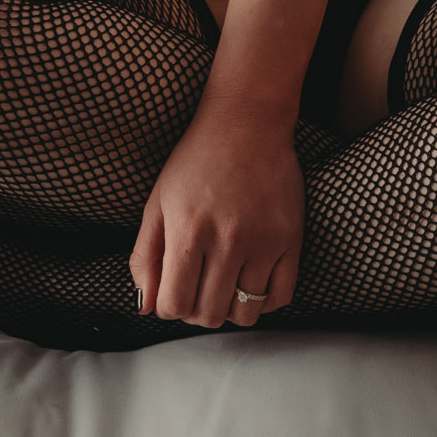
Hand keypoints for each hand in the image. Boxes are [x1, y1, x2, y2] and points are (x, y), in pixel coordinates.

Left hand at [129, 107, 304, 328]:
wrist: (247, 123)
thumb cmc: (196, 161)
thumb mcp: (157, 202)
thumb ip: (144, 256)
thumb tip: (146, 306)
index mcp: (188, 230)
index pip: (174, 304)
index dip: (168, 307)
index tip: (172, 291)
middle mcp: (228, 240)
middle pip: (209, 314)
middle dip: (195, 311)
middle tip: (197, 289)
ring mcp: (264, 241)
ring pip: (245, 312)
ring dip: (229, 309)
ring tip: (223, 286)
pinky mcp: (291, 239)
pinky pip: (280, 297)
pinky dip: (263, 301)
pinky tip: (250, 281)